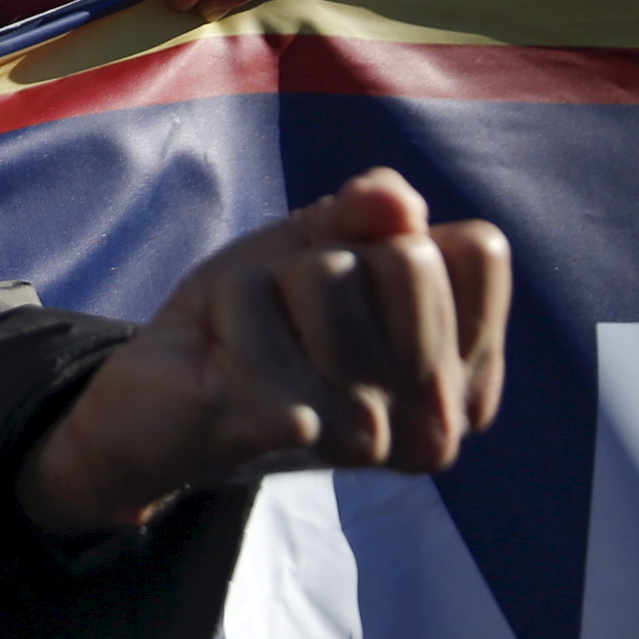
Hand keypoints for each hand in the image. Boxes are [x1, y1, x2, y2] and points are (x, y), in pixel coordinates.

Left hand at [16, 169, 509, 535]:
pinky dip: (232, 312)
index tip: (351, 289)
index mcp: (465, 385)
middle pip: (409, 257)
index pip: (479, 249)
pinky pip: (257, 309)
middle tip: (290, 317)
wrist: (159, 399)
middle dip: (330, 260)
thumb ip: (370, 210)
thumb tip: (397, 203)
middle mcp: (432, 424)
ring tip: (253, 339)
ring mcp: (363, 435)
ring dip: (266, 284)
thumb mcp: (319, 243)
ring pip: (327, 272)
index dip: (398, 240)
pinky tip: (223, 363)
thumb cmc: (260, 321)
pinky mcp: (282, 431)